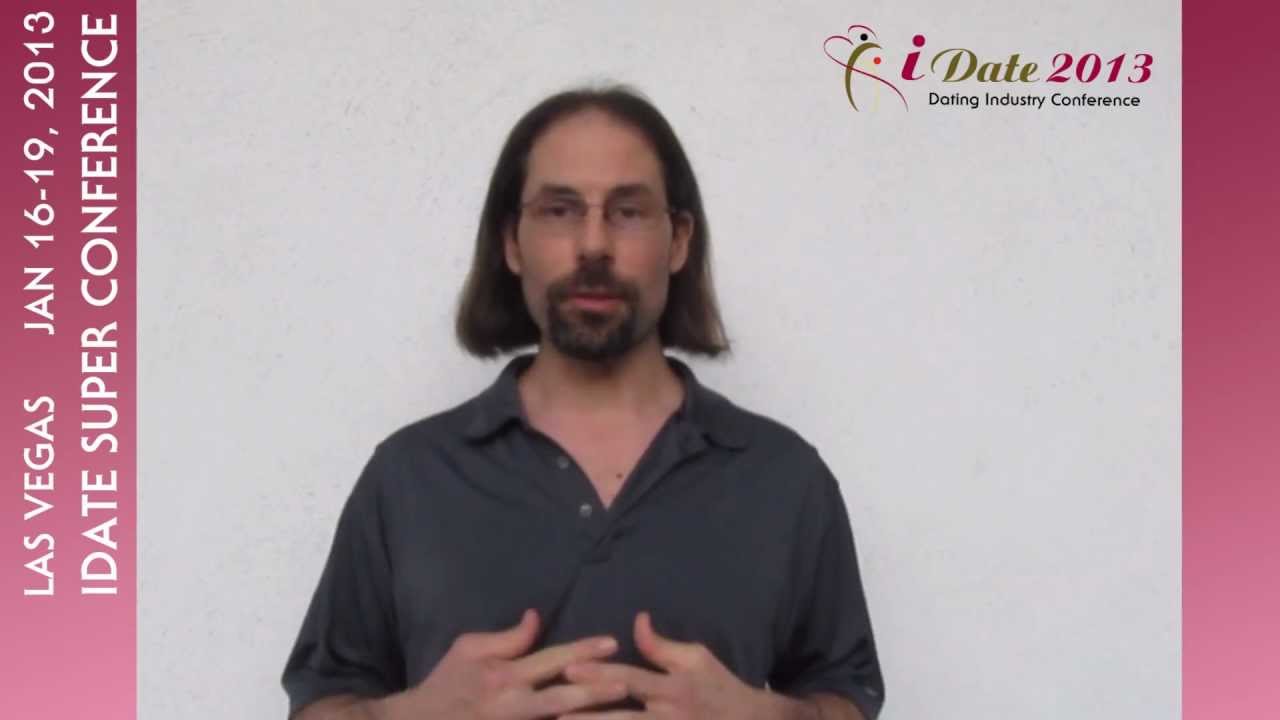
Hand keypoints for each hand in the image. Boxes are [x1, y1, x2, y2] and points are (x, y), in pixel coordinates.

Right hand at [386, 609, 629, 719]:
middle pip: (562, 700)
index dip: (583, 650)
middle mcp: (513, 707)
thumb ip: (507, 638)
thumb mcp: (468, 648)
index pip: (551, 660)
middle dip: (596, 693)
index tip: (611, 642)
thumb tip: (538, 618)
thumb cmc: (446, 682)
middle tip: (627, 686)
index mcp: (504, 677)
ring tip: (619, 714)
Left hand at [555, 611, 783, 719]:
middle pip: (620, 719)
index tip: (568, 669)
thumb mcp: (697, 659)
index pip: (630, 680)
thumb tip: (636, 620)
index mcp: (673, 688)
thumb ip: (662, 646)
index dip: (599, 675)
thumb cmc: (720, 687)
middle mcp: (668, 717)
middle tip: (550, 710)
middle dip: (585, 715)